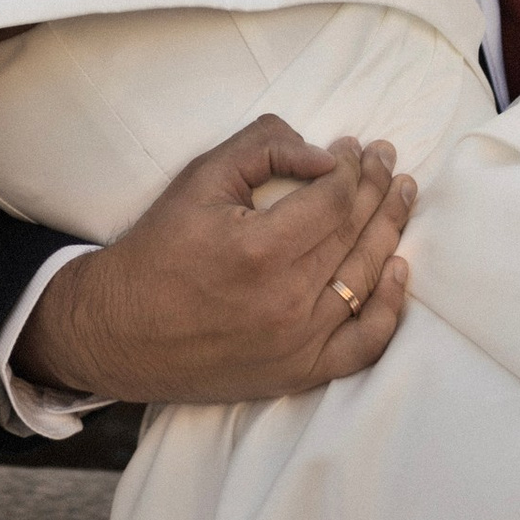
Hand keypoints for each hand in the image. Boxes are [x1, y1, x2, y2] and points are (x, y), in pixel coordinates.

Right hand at [15, 125, 413, 407]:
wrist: (119, 331)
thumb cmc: (158, 249)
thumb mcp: (200, 178)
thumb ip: (263, 148)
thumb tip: (324, 155)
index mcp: (259, 249)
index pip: (335, 198)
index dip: (351, 167)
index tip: (353, 148)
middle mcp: (286, 300)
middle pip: (356, 232)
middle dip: (378, 187)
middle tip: (386, 159)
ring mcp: (298, 342)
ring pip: (366, 278)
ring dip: (390, 229)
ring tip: (400, 194)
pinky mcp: (299, 372)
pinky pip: (364, 345)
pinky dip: (388, 309)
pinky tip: (398, 271)